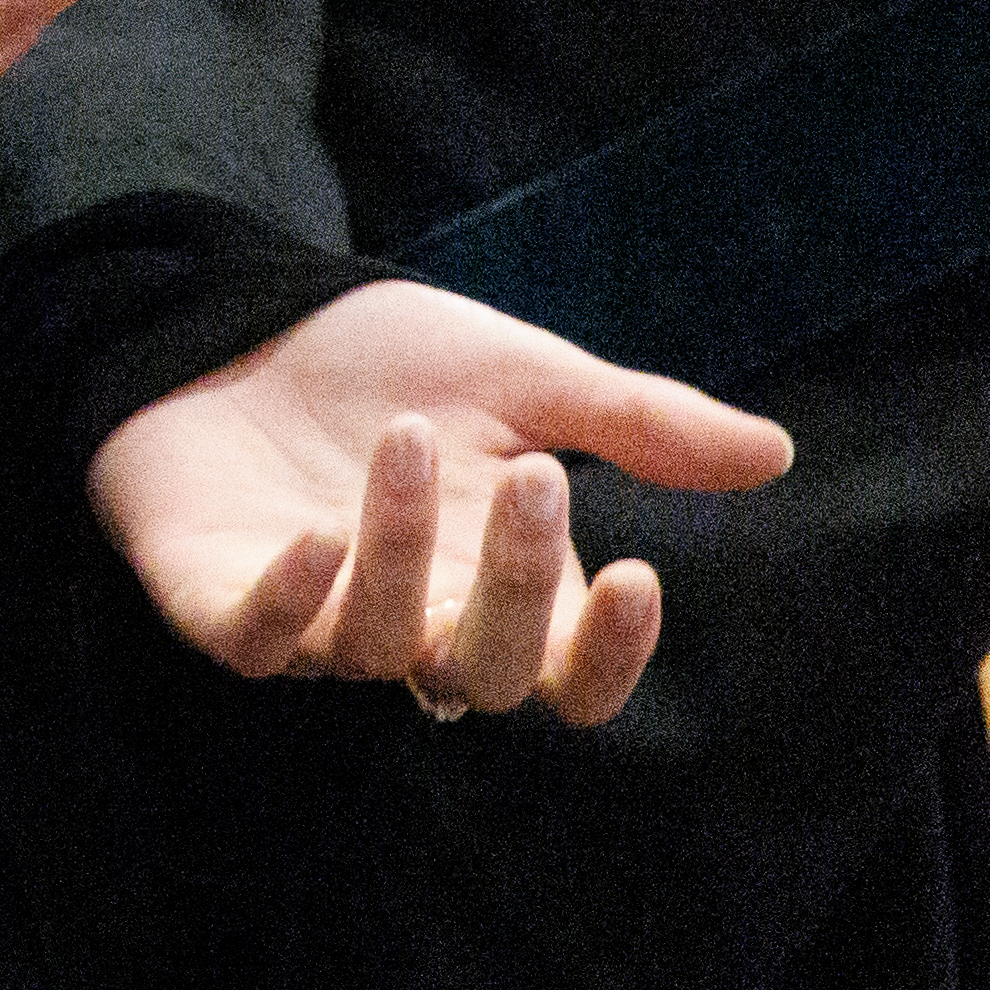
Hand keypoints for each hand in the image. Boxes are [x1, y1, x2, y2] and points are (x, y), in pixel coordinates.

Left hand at [87, 275, 791, 720]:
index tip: (641, 575)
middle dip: (519, 584)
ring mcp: (312, 617)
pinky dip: (288, 602)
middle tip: (533, 478)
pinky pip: (254, 640)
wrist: (234, 316)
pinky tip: (317, 541)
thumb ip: (637, 422)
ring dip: (402, 551)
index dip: (612, 654)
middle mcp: (414, 619)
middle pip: (488, 672)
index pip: (574, 674)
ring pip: (377, 645)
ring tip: (406, 437)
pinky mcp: (213, 598)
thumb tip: (776, 452)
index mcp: (499, 581)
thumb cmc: (383, 363)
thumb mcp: (520, 377)